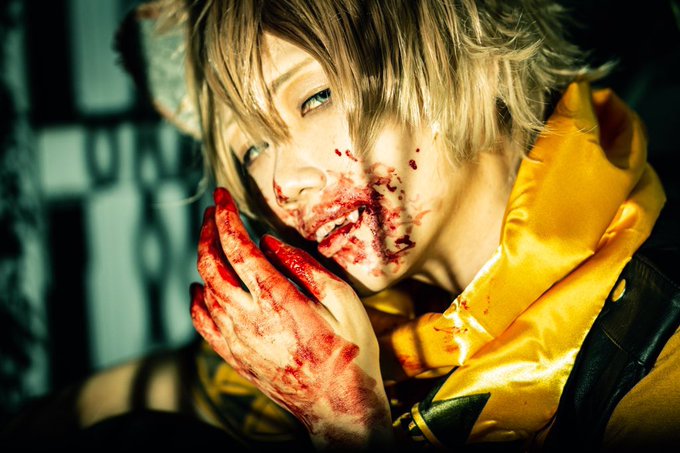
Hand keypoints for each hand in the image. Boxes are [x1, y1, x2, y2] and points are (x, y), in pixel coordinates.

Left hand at [190, 188, 392, 449]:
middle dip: (207, 231)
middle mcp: (248, 317)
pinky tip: (200, 288)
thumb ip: (305, 267)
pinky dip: (196, 299)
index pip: (237, 247)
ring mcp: (236, 340)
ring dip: (202, 260)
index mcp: (276, 298)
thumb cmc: (349, 351)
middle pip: (211, 264)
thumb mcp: (342, 302)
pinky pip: (201, 322)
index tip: (221, 197)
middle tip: (212, 212)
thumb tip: (270, 241)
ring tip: (210, 241)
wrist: (337, 407)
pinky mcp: (233, 357)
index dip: (225, 217)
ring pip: (203, 290)